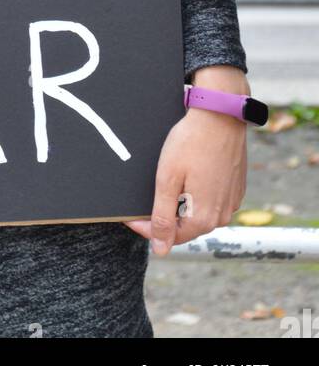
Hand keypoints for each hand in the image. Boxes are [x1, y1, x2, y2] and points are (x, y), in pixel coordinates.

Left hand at [123, 98, 247, 253]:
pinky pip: (212, 200)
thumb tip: (160, 250)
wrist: (220, 115)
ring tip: (168, 184)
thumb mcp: (168, 179)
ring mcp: (231, 202)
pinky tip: (189, 176)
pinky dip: (197, 194)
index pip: (170, 237)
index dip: (147, 228)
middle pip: (185, 227)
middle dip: (164, 216)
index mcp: (203, 218)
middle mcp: (222, 216)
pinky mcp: (236, 188)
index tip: (129, 217)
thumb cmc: (191, 143)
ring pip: (199, 213)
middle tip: (145, 199)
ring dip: (181, 205)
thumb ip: (162, 217)